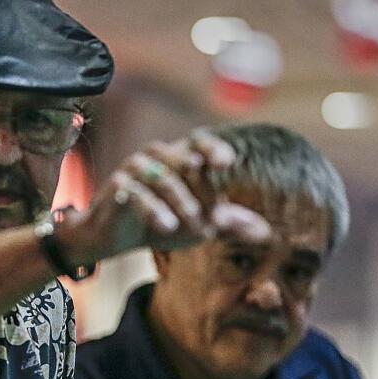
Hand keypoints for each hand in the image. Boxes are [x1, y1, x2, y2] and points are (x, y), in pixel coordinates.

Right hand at [60, 128, 271, 263]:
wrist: (113, 237)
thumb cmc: (159, 222)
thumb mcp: (197, 226)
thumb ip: (227, 224)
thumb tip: (265, 232)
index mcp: (178, 157)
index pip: (199, 141)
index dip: (213, 148)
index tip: (226, 163)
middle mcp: (156, 156)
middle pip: (186, 162)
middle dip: (201, 193)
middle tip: (212, 221)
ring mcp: (134, 168)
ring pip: (164, 178)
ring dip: (181, 204)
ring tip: (190, 227)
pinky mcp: (117, 186)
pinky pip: (137, 194)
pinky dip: (154, 210)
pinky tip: (167, 226)